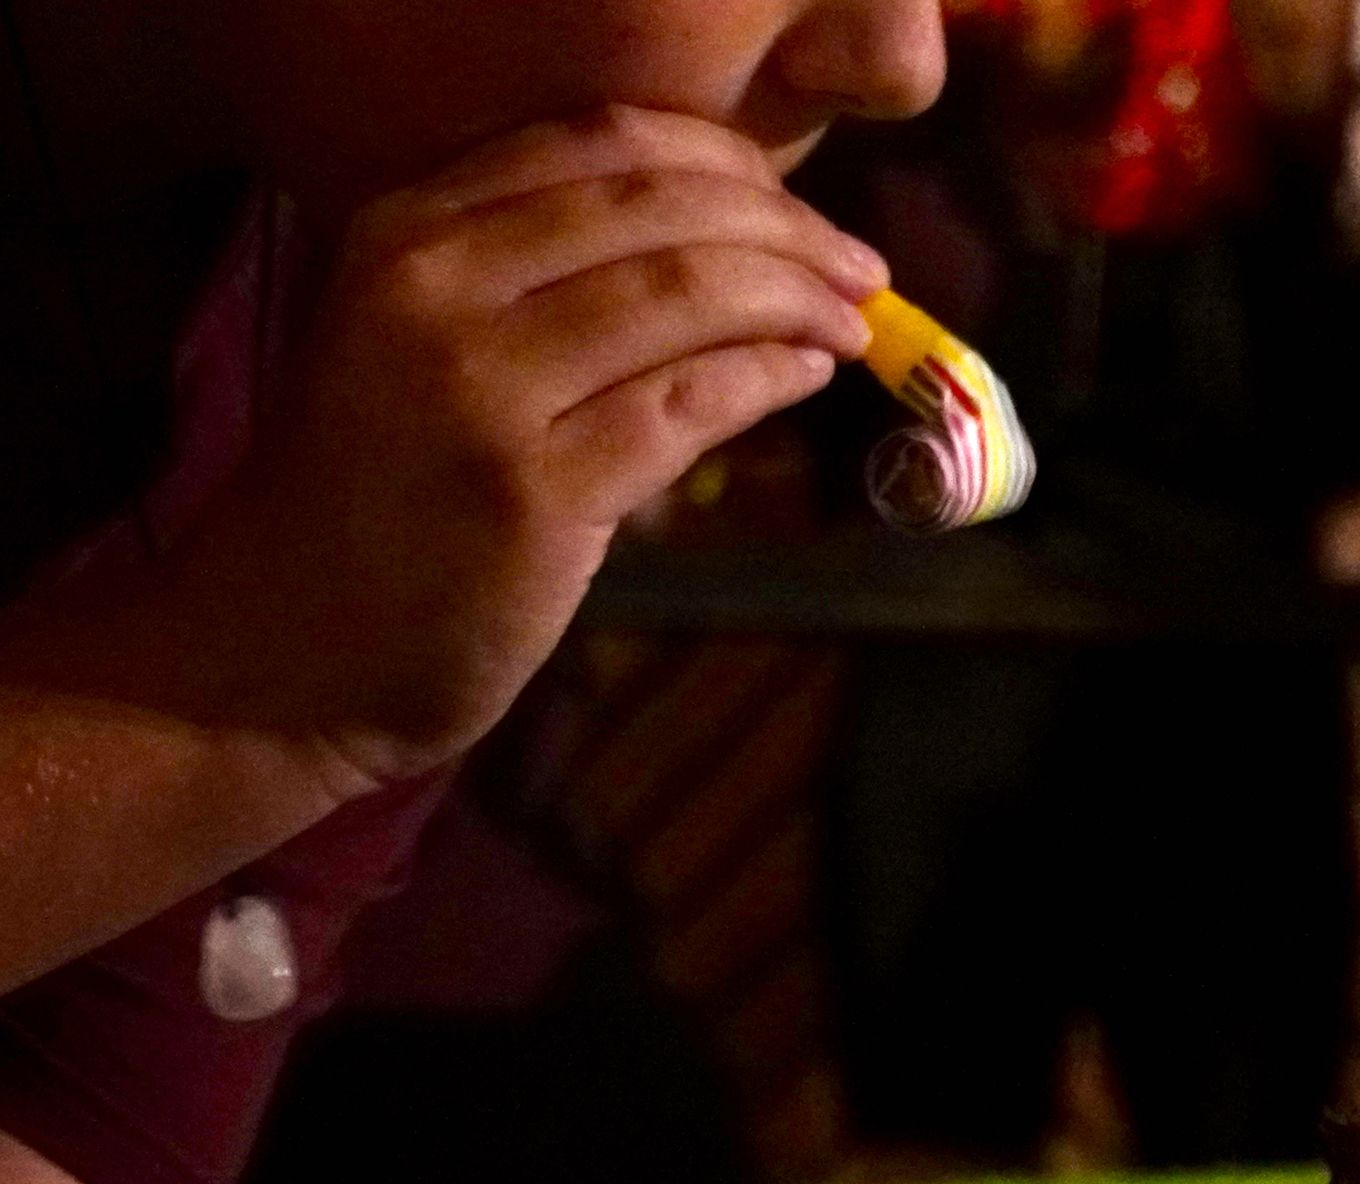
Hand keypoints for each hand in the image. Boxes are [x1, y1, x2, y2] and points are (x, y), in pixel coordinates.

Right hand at [171, 105, 884, 791]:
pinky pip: (688, 404)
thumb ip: (528, 286)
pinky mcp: (535, 497)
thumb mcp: (414, 351)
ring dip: (798, 299)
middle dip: (787, 229)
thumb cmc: (373, 508)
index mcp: (404, 231)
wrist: (285, 650)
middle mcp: (434, 289)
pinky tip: (808, 374)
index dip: (725, 163)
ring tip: (854, 322)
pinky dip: (768, 377)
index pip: (597, 144)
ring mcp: (482, 393)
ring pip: (685, 296)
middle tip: (859, 267)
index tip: (795, 204)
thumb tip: (714, 249)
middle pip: (658, 208)